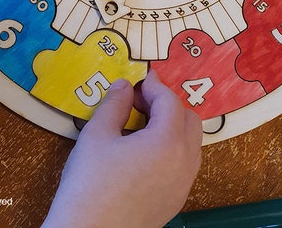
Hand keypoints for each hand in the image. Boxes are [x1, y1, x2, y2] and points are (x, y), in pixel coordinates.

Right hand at [43, 70, 201, 227]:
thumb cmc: (91, 183)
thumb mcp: (97, 135)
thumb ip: (114, 104)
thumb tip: (124, 86)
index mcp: (168, 141)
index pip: (170, 101)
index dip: (154, 86)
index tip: (138, 80)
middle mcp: (185, 162)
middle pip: (189, 119)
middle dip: (167, 105)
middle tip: (138, 103)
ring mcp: (183, 184)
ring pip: (190, 142)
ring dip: (172, 126)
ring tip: (140, 126)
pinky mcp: (176, 201)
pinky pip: (184, 164)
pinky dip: (171, 148)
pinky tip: (143, 153)